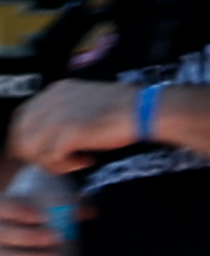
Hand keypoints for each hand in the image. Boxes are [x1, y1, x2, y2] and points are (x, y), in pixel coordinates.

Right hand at [0, 193, 65, 255]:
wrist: (22, 233)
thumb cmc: (36, 215)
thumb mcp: (49, 206)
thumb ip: (70, 205)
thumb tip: (91, 211)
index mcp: (1, 209)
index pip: (2, 207)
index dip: (17, 211)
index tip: (41, 216)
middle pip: (2, 233)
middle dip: (27, 236)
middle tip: (53, 237)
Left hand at [9, 81, 129, 175]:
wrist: (143, 110)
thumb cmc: (125, 107)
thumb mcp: (87, 98)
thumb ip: (68, 109)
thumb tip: (57, 131)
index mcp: (54, 91)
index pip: (22, 116)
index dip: (26, 136)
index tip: (38, 150)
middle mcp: (49, 101)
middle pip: (21, 134)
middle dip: (34, 152)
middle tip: (55, 161)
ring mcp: (57, 118)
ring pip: (32, 149)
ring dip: (51, 161)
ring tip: (74, 161)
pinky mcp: (68, 134)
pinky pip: (52, 159)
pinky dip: (66, 165)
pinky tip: (86, 161)